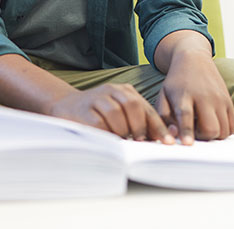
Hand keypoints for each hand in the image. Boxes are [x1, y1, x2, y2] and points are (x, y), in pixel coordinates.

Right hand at [48, 84, 174, 143]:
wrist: (66, 105)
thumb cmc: (97, 113)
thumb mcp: (119, 112)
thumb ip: (136, 121)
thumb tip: (157, 140)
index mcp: (124, 91)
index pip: (145, 108)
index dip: (158, 126)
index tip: (167, 142)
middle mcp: (110, 91)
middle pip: (131, 105)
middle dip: (139, 126)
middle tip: (140, 142)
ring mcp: (96, 98)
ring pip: (115, 113)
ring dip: (122, 130)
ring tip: (123, 141)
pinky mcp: (83, 110)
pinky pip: (99, 123)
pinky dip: (107, 133)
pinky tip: (109, 140)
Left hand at [155, 48, 233, 144]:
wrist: (194, 59)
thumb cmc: (176, 82)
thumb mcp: (163, 96)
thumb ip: (164, 117)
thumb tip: (172, 137)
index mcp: (183, 95)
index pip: (186, 115)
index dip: (187, 131)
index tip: (188, 144)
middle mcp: (204, 96)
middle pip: (211, 128)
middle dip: (203, 137)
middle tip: (195, 131)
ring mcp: (219, 98)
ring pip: (223, 130)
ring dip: (214, 135)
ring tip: (203, 127)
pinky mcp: (228, 100)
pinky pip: (233, 126)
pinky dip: (225, 130)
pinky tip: (214, 123)